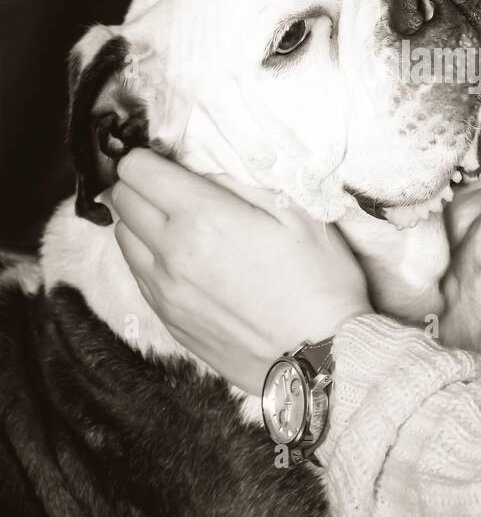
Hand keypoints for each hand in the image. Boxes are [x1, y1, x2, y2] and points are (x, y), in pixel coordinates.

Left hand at [107, 149, 371, 393]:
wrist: (322, 359)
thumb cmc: (321, 283)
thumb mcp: (299, 214)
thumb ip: (245, 184)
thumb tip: (207, 173)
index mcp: (202, 219)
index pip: (137, 170)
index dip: (151, 157)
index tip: (172, 161)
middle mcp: (171, 254)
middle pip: (122, 200)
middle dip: (141, 184)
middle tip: (173, 187)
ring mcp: (165, 292)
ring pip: (123, 239)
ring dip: (141, 222)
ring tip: (178, 224)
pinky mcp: (170, 321)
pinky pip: (140, 276)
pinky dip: (150, 259)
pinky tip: (185, 261)